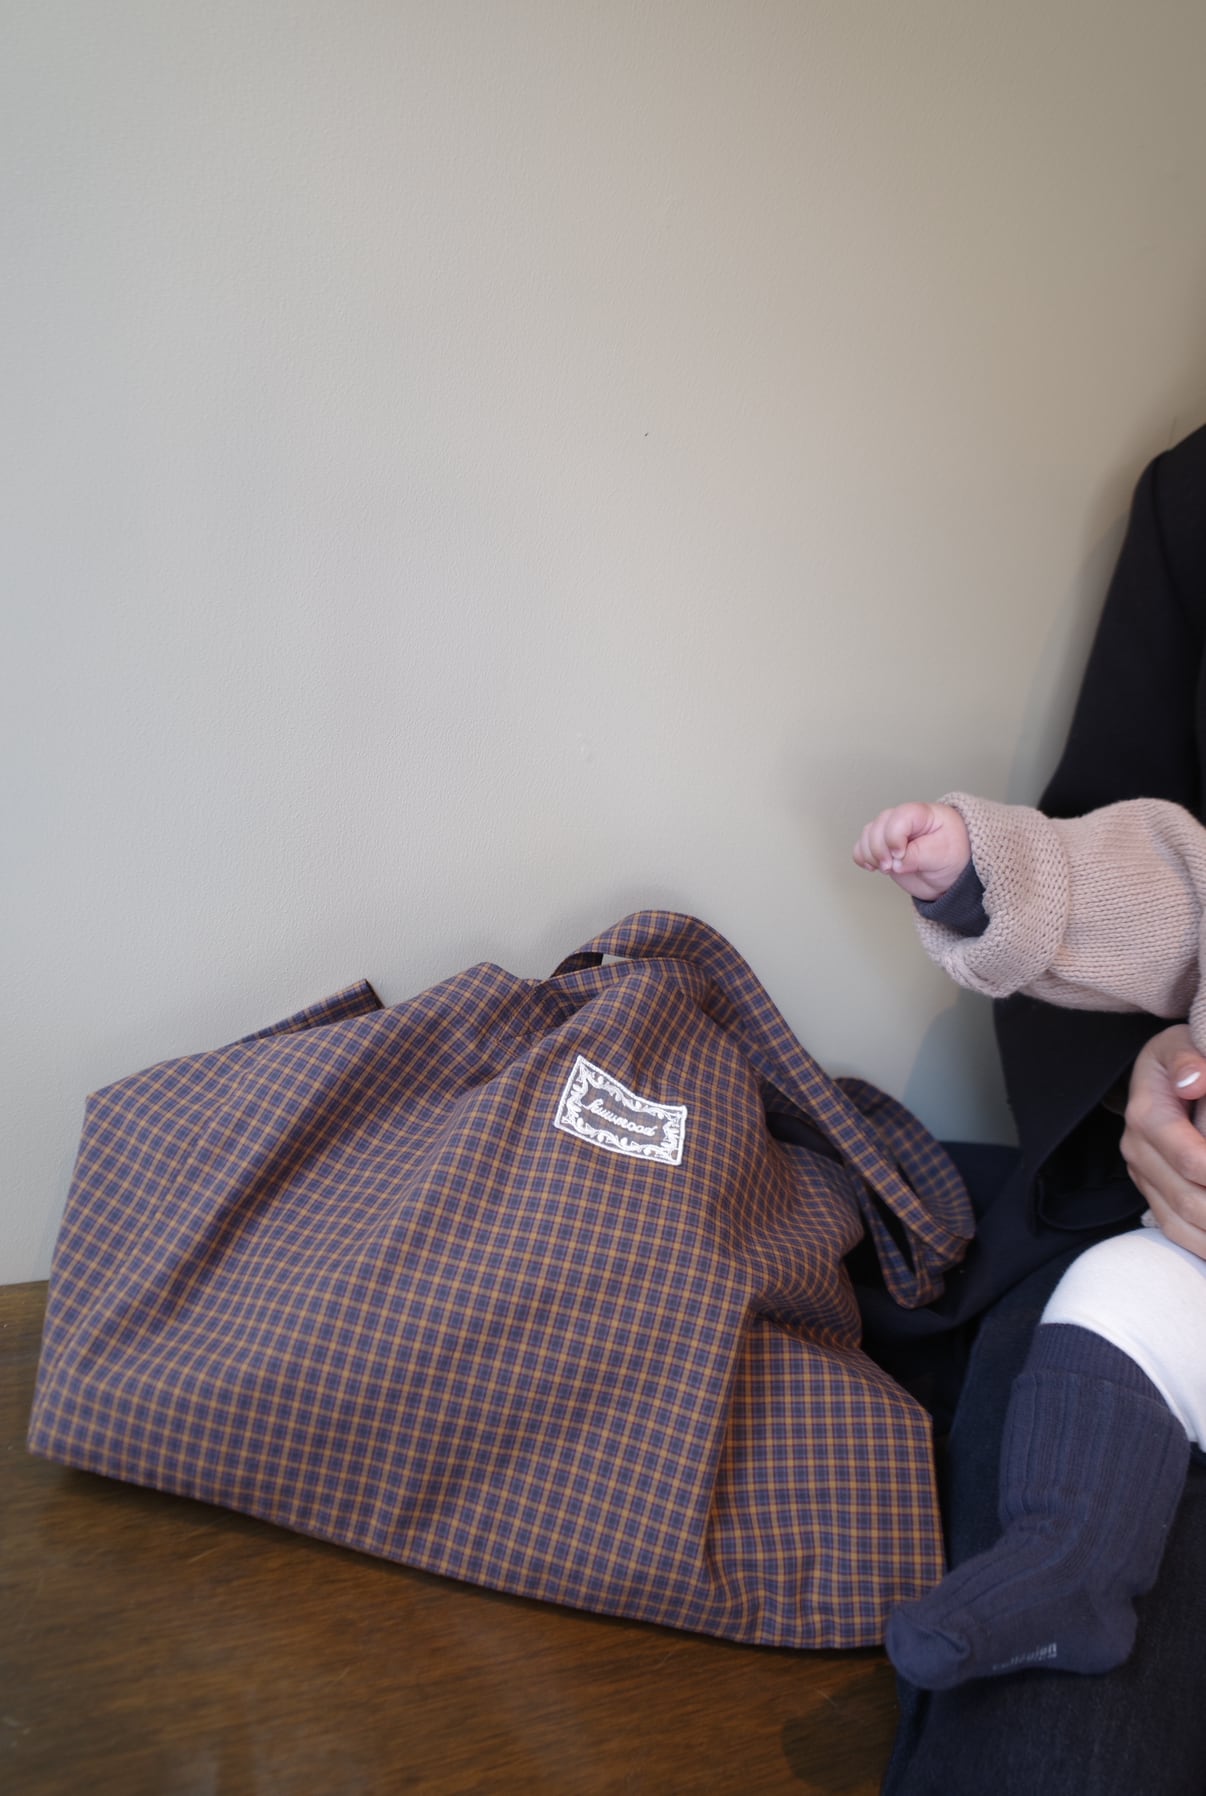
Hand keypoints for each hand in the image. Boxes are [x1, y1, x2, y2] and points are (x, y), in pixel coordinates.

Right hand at [852, 802, 971, 901]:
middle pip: (878, 826)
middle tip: (892, 867)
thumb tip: (896, 863)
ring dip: (870, 854)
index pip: (898, 818)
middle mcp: (903, 820)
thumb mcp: (944, 854)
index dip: (894, 838)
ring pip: (867, 835)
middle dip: (880, 849)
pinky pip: (862, 846)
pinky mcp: (883, 847)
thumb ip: (919, 855)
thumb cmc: (954, 854)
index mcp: (922, 813)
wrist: (953, 872)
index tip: (901, 854)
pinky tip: (872, 867)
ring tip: (886, 868)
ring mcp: (891, 833)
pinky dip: (862, 857)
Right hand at [1121, 1024, 1205, 1259]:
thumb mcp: (1180, 1042)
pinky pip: (1175, 1229)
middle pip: (1190, 1200)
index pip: (1191, 1160)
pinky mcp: (1151, 1192)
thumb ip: (1188, 1058)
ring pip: (1183, 1222)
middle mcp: (1139, 1151)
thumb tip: (1196, 1079)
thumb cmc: (1179, 1058)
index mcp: (1147, 1115)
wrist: (1154, 1074)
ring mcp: (1143, 1176)